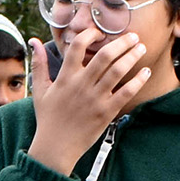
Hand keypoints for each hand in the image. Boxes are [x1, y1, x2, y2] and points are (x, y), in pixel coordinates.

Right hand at [25, 30, 152, 174]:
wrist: (55, 147)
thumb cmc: (48, 118)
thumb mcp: (39, 90)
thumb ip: (39, 64)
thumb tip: (34, 41)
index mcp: (65, 77)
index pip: (78, 46)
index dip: (90, 34)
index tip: (99, 33)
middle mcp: (81, 85)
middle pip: (105, 55)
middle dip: (122, 42)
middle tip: (133, 36)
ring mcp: (95, 99)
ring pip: (118, 70)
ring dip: (133, 56)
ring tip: (141, 48)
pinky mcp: (106, 112)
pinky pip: (126, 92)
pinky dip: (138, 81)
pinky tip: (145, 72)